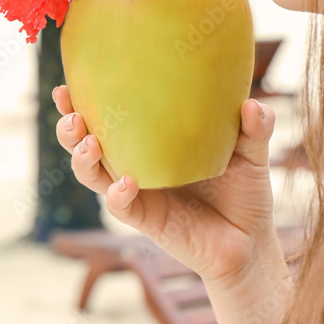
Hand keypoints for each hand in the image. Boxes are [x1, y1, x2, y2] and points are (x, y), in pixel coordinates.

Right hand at [53, 84, 277, 289]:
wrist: (250, 241)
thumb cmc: (243, 190)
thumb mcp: (252, 153)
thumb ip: (255, 128)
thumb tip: (252, 106)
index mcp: (149, 141)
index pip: (108, 116)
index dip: (82, 100)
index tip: (68, 83)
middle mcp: (134, 164)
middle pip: (85, 144)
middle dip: (68, 128)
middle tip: (70, 112)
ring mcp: (137, 193)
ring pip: (93, 176)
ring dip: (83, 159)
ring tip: (88, 143)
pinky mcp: (146, 221)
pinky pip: (122, 207)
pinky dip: (118, 194)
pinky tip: (127, 182)